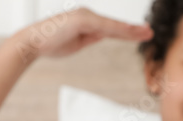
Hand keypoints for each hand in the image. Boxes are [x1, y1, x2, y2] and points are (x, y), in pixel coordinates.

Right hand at [17, 7, 152, 58]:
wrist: (32, 42)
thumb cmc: (50, 43)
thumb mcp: (76, 42)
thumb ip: (90, 37)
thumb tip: (102, 36)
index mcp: (86, 21)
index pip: (111, 29)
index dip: (127, 32)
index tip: (141, 35)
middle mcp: (87, 15)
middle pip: (115, 25)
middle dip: (133, 30)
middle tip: (150, 32)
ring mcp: (85, 16)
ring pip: (112, 25)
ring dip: (130, 29)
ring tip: (146, 32)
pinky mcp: (82, 20)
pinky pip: (104, 26)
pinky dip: (119, 29)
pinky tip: (130, 32)